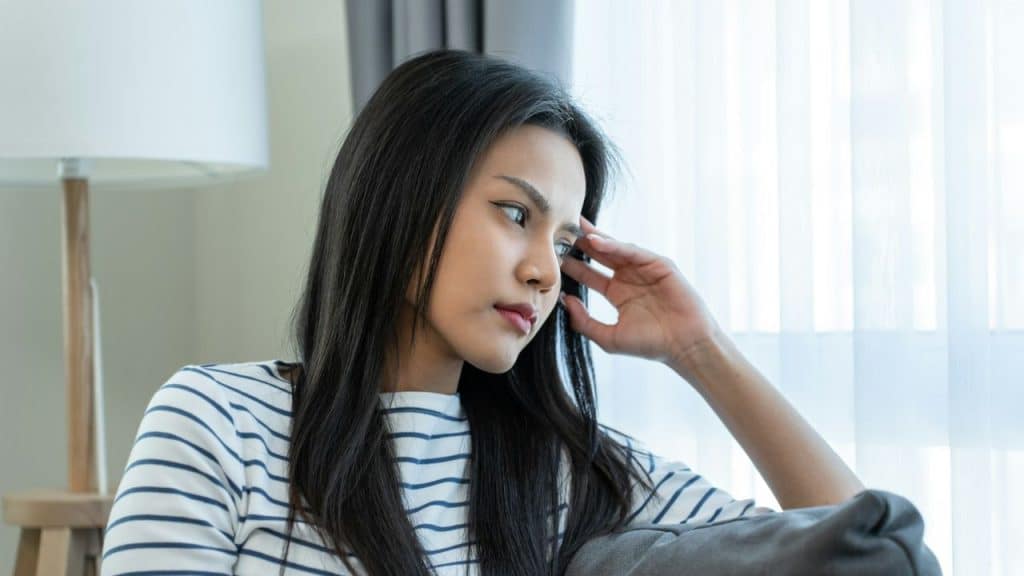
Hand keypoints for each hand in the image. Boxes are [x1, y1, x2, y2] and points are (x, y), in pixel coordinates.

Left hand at [559, 216, 723, 371]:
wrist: (683, 346)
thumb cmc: (651, 344)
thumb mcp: (608, 337)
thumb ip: (584, 321)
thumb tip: (565, 301)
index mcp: (617, 293)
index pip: (589, 274)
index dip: (572, 264)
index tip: (551, 256)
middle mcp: (629, 278)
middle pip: (600, 255)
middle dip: (581, 244)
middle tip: (559, 231)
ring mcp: (644, 270)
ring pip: (615, 249)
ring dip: (595, 239)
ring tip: (574, 229)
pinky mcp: (659, 265)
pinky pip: (634, 252)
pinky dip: (615, 245)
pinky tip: (597, 241)